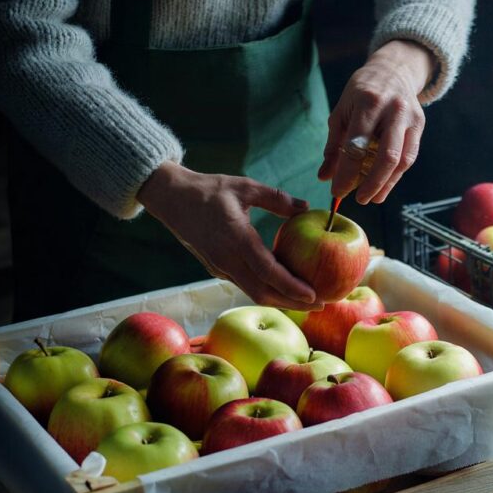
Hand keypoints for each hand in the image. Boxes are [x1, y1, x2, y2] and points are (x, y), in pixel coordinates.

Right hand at [137, 162, 324, 310]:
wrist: (171, 198)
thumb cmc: (209, 189)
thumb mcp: (245, 187)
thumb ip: (277, 198)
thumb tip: (307, 207)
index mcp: (236, 239)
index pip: (268, 272)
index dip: (292, 287)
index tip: (315, 296)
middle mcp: (227, 259)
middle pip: (263, 292)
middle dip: (293, 303)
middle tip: (321, 305)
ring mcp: (219, 267)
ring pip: (253, 292)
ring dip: (280, 300)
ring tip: (307, 301)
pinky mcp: (216, 268)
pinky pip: (245, 284)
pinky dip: (267, 290)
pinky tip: (284, 287)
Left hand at [319, 39, 433, 204]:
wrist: (393, 69)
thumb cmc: (362, 92)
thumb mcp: (342, 112)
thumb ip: (334, 146)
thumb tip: (325, 177)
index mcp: (368, 103)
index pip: (357, 146)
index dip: (347, 173)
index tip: (336, 191)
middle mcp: (393, 110)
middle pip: (386, 156)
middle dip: (372, 183)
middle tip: (359, 199)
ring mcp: (410, 117)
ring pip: (402, 160)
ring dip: (387, 184)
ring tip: (372, 197)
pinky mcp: (420, 125)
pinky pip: (410, 157)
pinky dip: (396, 175)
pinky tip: (384, 185)